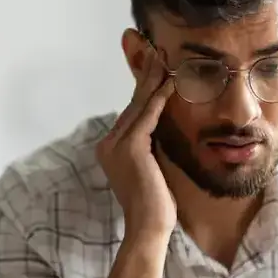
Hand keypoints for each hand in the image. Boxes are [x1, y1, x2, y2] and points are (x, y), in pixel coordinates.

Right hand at [96, 47, 175, 236]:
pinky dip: (159, 98)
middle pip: (132, 103)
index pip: (130, 112)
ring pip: (138, 105)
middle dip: (146, 75)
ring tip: (163, 57)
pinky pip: (147, 116)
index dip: (143, 89)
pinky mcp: (130, 148)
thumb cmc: (154, 203)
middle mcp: (108, 143)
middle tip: (157, 51)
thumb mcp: (149, 166)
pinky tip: (170, 82)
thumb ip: (148, 145)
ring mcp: (116, 145)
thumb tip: (158, 125)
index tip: (155, 69)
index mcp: (110, 148)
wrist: (148, 226)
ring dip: (153, 79)